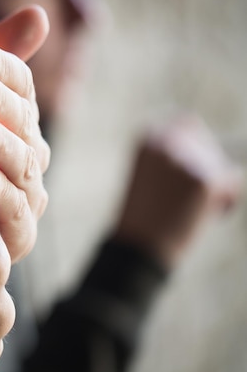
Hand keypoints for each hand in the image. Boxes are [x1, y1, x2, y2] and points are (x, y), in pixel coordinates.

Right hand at [115, 115, 242, 266]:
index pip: (187, 123)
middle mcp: (167, 141)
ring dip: (216, 186)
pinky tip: (206, 216)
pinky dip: (225, 203)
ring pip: (223, 165)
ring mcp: (188, 159)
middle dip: (209, 168)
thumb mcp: (152, 176)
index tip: (190, 172)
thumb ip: (177, 156)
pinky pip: (233, 184)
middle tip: (190, 199)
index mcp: (147, 138)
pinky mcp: (207, 179)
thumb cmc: (144, 217)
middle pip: (210, 144)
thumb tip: (226, 143)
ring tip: (191, 210)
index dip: (196, 145)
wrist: (138, 248)